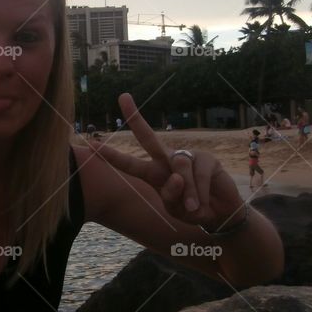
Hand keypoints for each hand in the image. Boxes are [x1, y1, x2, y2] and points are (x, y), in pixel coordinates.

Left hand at [88, 93, 244, 229]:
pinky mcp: (208, 159)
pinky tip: (204, 201)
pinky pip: (199, 176)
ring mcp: (188, 156)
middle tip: (122, 97)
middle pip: (149, 137)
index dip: (111, 155)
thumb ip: (171, 197)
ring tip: (193, 208)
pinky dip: (200, 193)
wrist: (220, 214)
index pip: (129, 163)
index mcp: (154, 173)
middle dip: (135, 118)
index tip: (91, 143)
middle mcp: (168, 160)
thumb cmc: (192, 210)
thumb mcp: (176, 210)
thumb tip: (177, 177)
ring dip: (187, 194)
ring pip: (179, 170)